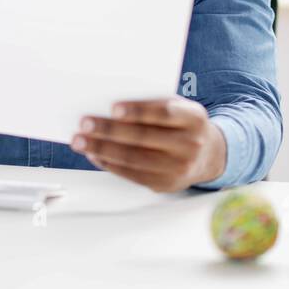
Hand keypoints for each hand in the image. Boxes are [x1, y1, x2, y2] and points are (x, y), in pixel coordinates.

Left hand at [71, 97, 225, 192]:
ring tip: (80, 141)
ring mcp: (178, 167)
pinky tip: (94, 154)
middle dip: (109, 130)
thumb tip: (109, 109)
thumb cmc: (182, 124)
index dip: (138, 111)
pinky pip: (132, 174)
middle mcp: (190, 144)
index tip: (113, 108)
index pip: (164, 113)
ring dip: (102, 149)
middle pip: (143, 137)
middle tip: (84, 123)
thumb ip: (152, 105)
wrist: (207, 155)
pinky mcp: (165, 184)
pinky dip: (109, 164)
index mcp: (194, 118)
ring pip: (134, 158)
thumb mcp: (178, 108)